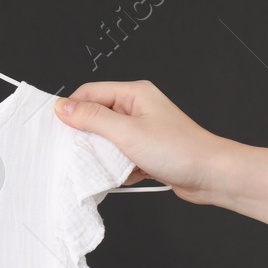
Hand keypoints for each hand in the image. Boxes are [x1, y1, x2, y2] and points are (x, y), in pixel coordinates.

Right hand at [53, 79, 238, 205]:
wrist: (211, 174)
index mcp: (134, 94)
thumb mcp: (127, 132)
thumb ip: (93, 118)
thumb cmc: (179, 150)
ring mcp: (142, 129)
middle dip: (87, 136)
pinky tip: (127, 174)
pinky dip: (118, 167)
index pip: (90, 93)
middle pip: (96, 116)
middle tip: (81, 151)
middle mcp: (138, 108)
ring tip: (111, 164)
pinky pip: (119, 156)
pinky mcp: (146, 150)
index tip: (56, 129)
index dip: (72, 110)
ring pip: (106, 139)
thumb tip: (64, 108)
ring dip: (104, 155)